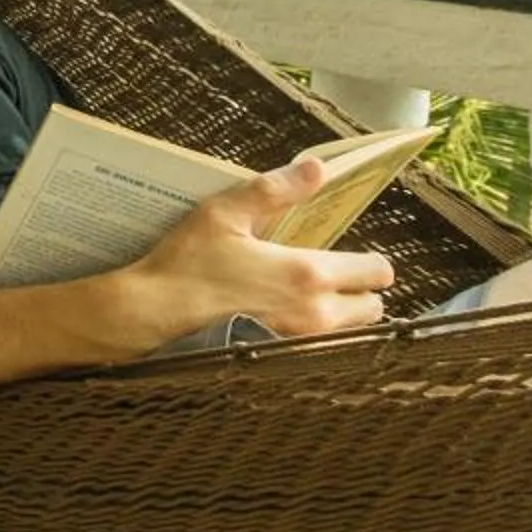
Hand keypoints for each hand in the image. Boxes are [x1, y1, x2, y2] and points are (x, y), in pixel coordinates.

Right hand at [110, 156, 397, 347]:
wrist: (154, 315)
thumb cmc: (187, 263)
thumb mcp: (224, 213)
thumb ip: (275, 189)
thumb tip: (318, 169)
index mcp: (308, 273)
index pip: (376, 272)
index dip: (371, 262)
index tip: (349, 255)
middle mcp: (315, 313)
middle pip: (373, 309)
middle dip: (360, 292)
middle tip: (330, 278)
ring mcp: (299, 343)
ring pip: (349, 333)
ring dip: (341, 316)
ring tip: (307, 299)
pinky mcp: (281, 363)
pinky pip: (321, 351)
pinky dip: (317, 338)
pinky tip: (286, 321)